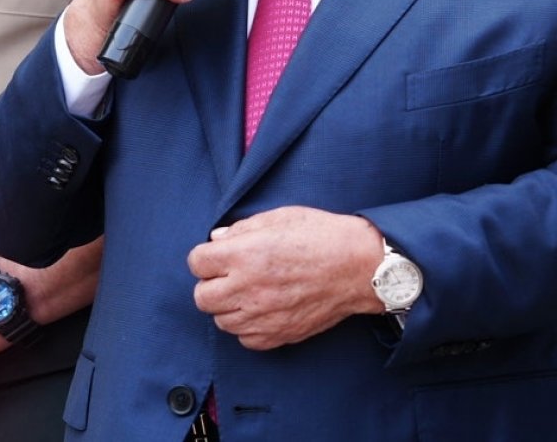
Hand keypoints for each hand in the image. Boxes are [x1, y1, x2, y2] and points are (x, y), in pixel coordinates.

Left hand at [187, 206, 382, 350]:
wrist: (359, 267)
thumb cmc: (322, 236)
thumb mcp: (280, 218)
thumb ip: (242, 229)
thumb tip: (217, 240)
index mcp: (244, 254)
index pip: (197, 262)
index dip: (206, 257)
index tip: (218, 256)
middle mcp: (248, 288)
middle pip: (202, 296)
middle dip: (211, 284)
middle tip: (230, 275)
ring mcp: (262, 316)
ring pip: (221, 320)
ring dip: (229, 306)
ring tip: (250, 292)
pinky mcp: (278, 335)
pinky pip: (245, 339)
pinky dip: (248, 327)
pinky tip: (263, 310)